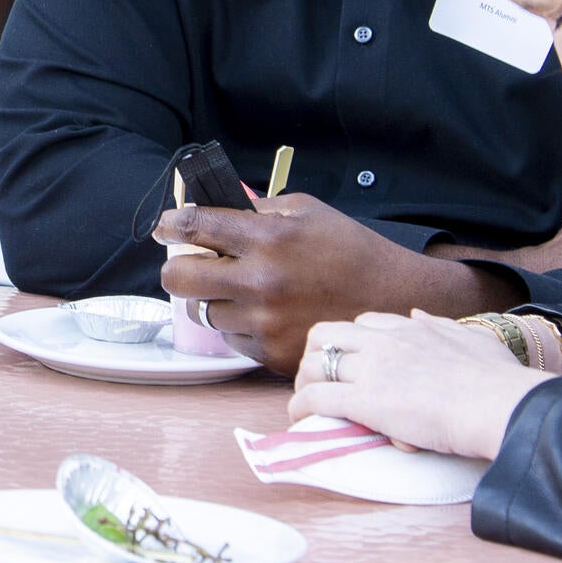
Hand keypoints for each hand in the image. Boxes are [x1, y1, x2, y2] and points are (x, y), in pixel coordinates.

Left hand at [152, 192, 516, 373]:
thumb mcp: (308, 212)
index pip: (194, 227)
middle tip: (190, 265)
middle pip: (178, 279)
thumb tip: (218, 208)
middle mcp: (260, 283)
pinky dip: (242, 327)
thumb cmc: (352, 249)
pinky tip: (269, 315)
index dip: (171, 226)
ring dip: (216, 300)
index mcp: (267, 239)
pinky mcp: (273, 354)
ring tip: (247, 291)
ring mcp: (265, 323)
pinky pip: (233, 340)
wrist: (395, 300)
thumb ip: (259, 210)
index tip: (166, 228)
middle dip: (177, 270)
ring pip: (205, 313)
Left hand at [287, 309, 556, 460]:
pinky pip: (316, 397)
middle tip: (317, 379)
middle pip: (326, 335)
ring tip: (306, 401)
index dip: (350, 343)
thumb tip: (419, 315)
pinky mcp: (365, 400)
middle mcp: (386, 341)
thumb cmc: (500, 380)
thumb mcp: (475, 339)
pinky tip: (299, 417)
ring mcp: (373, 369)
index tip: (351, 361)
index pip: (364, 323)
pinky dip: (301, 406)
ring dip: (304, 382)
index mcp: (411, 328)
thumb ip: (444, 327)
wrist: (500, 404)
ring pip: (315, 364)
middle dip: (316, 356)